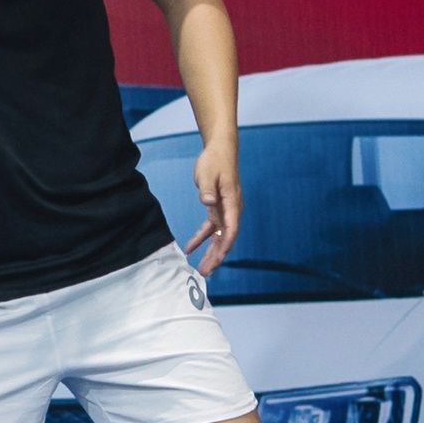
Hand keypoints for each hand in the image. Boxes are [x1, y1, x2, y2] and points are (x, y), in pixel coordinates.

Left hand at [186, 134, 240, 275]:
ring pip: (218, 236)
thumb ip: (207, 189)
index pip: (231, 228)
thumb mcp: (208, 173)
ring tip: (201, 269)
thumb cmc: (215, 161)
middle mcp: (231, 210)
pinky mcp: (217, 208)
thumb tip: (208, 203)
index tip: (218, 258)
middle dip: (216, 256)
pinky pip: (210, 228)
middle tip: (206, 272)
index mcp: (232, 202)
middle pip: (225, 238)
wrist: (220, 150)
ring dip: (209, 252)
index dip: (225, 245)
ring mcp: (225, 210)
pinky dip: (201, 238)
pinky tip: (190, 248)